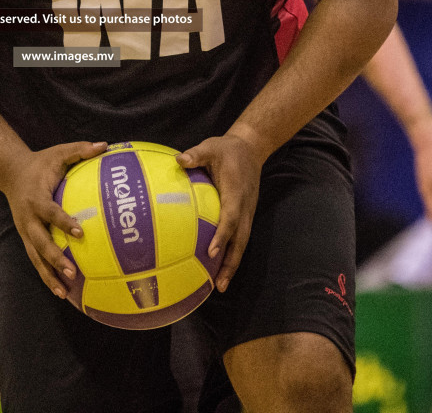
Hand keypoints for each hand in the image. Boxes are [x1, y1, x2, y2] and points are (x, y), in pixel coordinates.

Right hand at [0, 141, 107, 299]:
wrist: (10, 173)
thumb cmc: (41, 162)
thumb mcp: (59, 152)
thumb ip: (80, 150)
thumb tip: (105, 145)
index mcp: (36, 199)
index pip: (51, 213)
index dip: (64, 222)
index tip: (80, 232)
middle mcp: (28, 219)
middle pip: (40, 243)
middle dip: (55, 259)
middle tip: (72, 272)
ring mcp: (26, 232)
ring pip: (36, 258)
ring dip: (49, 276)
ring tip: (65, 294)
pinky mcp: (26, 239)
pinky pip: (36, 261)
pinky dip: (47, 276)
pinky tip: (62, 292)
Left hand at [178, 131, 262, 291]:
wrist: (252, 149)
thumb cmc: (228, 149)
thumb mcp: (211, 146)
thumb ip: (196, 154)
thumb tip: (179, 160)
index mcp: (236, 192)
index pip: (230, 217)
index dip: (221, 236)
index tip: (210, 252)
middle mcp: (244, 207)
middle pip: (240, 240)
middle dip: (230, 263)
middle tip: (218, 284)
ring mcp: (246, 213)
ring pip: (241, 243)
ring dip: (231, 264)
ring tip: (219, 286)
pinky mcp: (244, 215)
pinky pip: (238, 238)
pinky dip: (230, 255)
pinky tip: (217, 268)